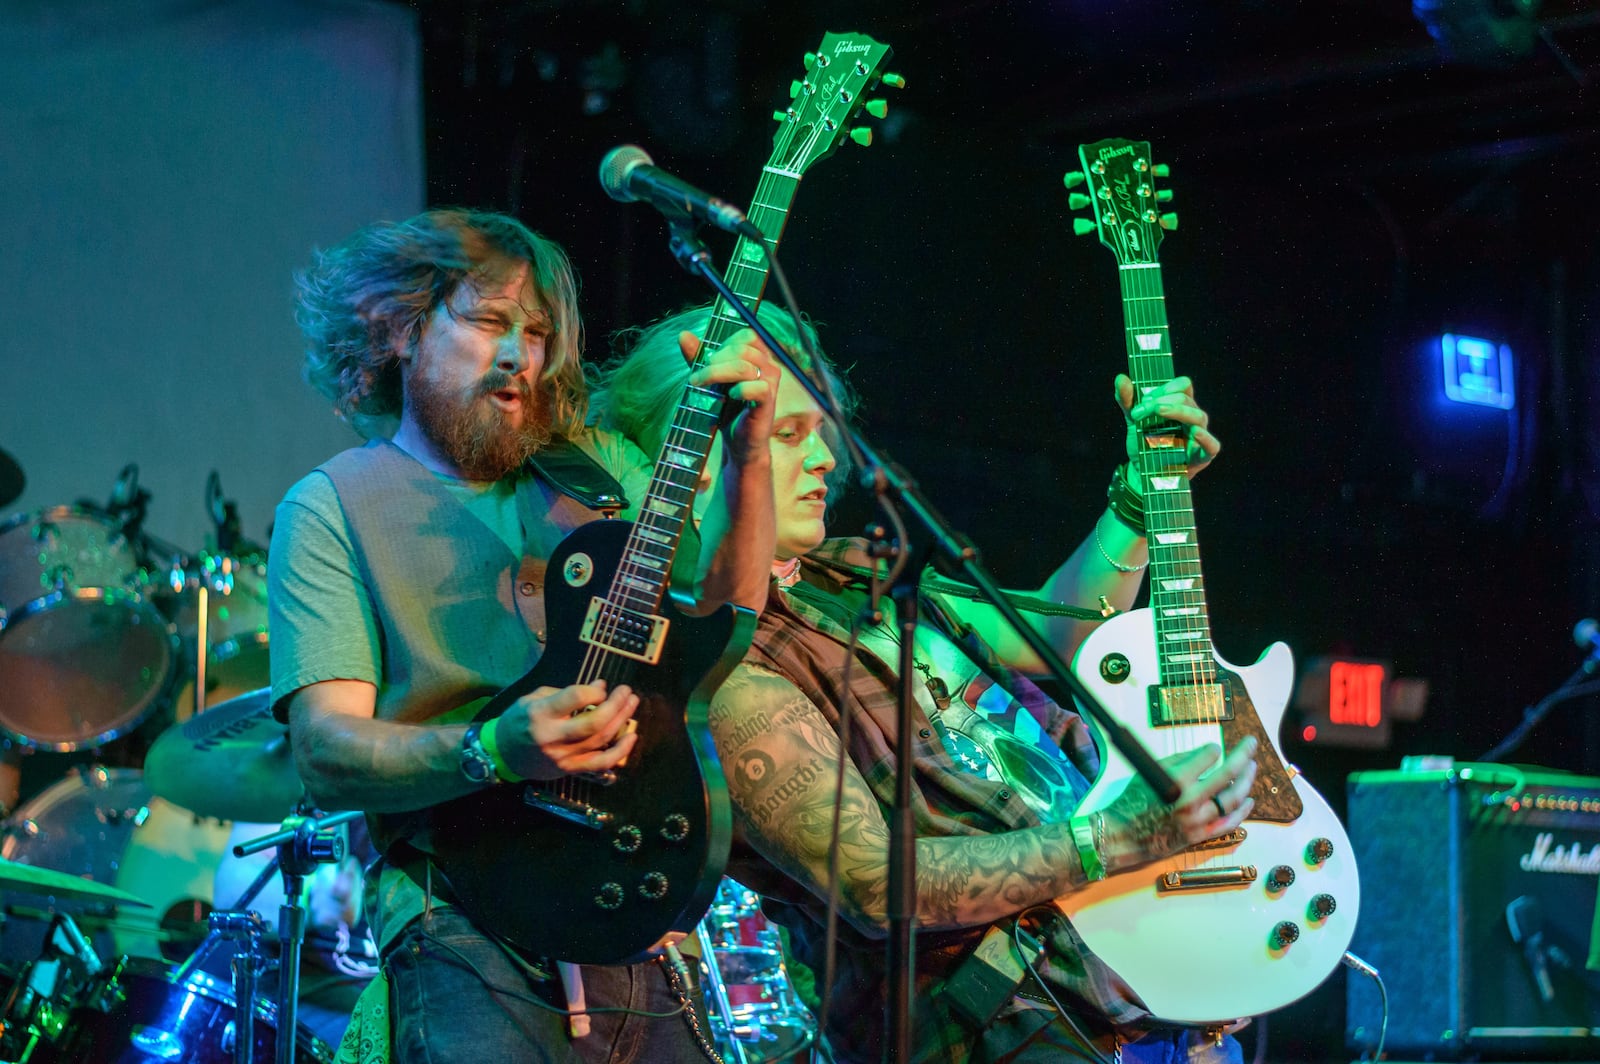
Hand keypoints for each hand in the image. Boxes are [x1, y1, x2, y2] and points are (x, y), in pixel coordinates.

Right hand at [493, 680, 639, 780]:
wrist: (504, 754)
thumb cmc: (519, 721)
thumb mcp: (534, 698)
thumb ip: (566, 693)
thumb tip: (599, 688)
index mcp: (540, 713)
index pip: (575, 697)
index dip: (594, 690)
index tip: (600, 687)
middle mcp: (552, 736)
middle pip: (594, 722)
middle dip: (616, 704)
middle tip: (626, 691)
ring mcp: (563, 756)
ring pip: (601, 740)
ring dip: (622, 720)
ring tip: (632, 704)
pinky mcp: (570, 769)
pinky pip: (601, 763)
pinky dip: (620, 751)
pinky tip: (631, 737)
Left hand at [682, 328, 779, 464]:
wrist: (737, 441)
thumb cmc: (727, 408)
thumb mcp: (709, 379)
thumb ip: (698, 357)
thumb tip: (683, 335)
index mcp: (758, 356)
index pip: (746, 335)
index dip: (724, 344)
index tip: (707, 361)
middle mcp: (769, 366)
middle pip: (742, 349)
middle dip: (714, 361)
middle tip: (696, 378)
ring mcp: (771, 384)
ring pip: (745, 367)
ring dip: (717, 374)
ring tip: (702, 385)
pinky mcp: (769, 402)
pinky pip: (757, 388)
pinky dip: (740, 390)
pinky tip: (730, 396)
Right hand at [1099, 736, 1257, 871]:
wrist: (1125, 834)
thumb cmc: (1133, 800)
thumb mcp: (1150, 771)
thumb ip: (1180, 760)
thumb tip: (1207, 753)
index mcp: (1176, 780)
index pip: (1208, 757)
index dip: (1214, 749)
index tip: (1215, 747)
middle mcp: (1190, 800)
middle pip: (1227, 775)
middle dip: (1242, 756)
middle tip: (1250, 745)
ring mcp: (1198, 821)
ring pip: (1233, 799)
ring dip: (1246, 781)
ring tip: (1251, 768)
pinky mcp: (1200, 836)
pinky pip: (1228, 823)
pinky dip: (1242, 811)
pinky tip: (1249, 800)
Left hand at [1115, 373, 1220, 478]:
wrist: (1141, 471)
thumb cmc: (1144, 442)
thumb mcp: (1133, 419)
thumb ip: (1127, 400)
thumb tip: (1120, 378)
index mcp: (1181, 404)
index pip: (1183, 385)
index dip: (1165, 388)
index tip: (1145, 400)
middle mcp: (1192, 417)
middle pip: (1186, 399)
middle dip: (1162, 401)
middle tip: (1141, 411)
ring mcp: (1199, 436)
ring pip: (1198, 417)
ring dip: (1179, 411)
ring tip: (1160, 410)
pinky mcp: (1202, 456)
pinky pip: (1212, 445)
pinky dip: (1205, 438)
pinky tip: (1195, 432)